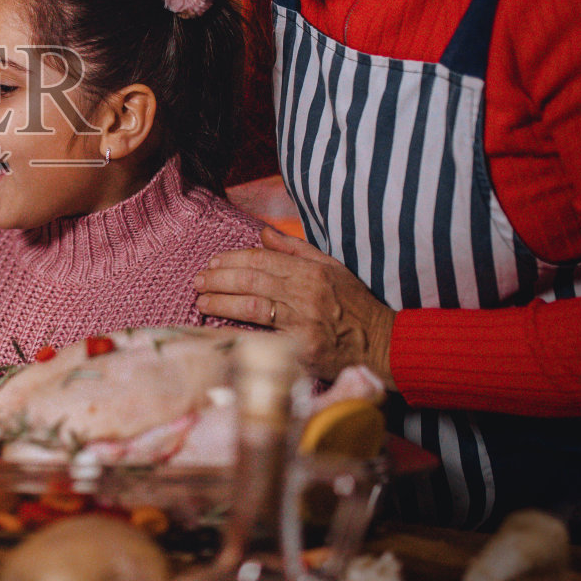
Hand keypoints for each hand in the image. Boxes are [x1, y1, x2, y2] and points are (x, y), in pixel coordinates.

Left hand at [194, 226, 395, 387]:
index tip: (214, 262)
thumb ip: (296, 249)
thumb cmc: (355, 305)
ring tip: (201, 300)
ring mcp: (302, 321)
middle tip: (199, 280)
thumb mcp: (332, 268)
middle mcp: (305, 293)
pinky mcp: (301, 348)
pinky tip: (219, 327)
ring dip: (221, 302)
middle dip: (219, 278)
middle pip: (251, 280)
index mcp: (311, 271)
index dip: (233, 260)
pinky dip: (238, 331)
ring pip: (252, 305)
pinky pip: (263, 336)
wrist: (381, 343)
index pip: (262, 260)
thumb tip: (263, 232)